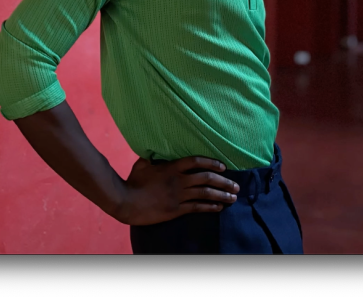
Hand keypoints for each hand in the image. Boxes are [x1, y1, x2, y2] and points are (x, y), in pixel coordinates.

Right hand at [114, 156, 240, 225]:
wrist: (126, 202)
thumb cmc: (133, 182)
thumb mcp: (143, 164)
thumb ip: (154, 158)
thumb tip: (158, 152)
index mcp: (172, 168)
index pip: (196, 161)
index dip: (212, 162)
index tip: (223, 166)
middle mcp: (179, 180)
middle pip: (207, 178)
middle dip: (224, 181)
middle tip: (235, 184)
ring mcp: (179, 195)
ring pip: (206, 193)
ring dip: (222, 194)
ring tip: (233, 197)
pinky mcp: (176, 209)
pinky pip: (198, 207)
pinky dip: (210, 206)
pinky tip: (219, 207)